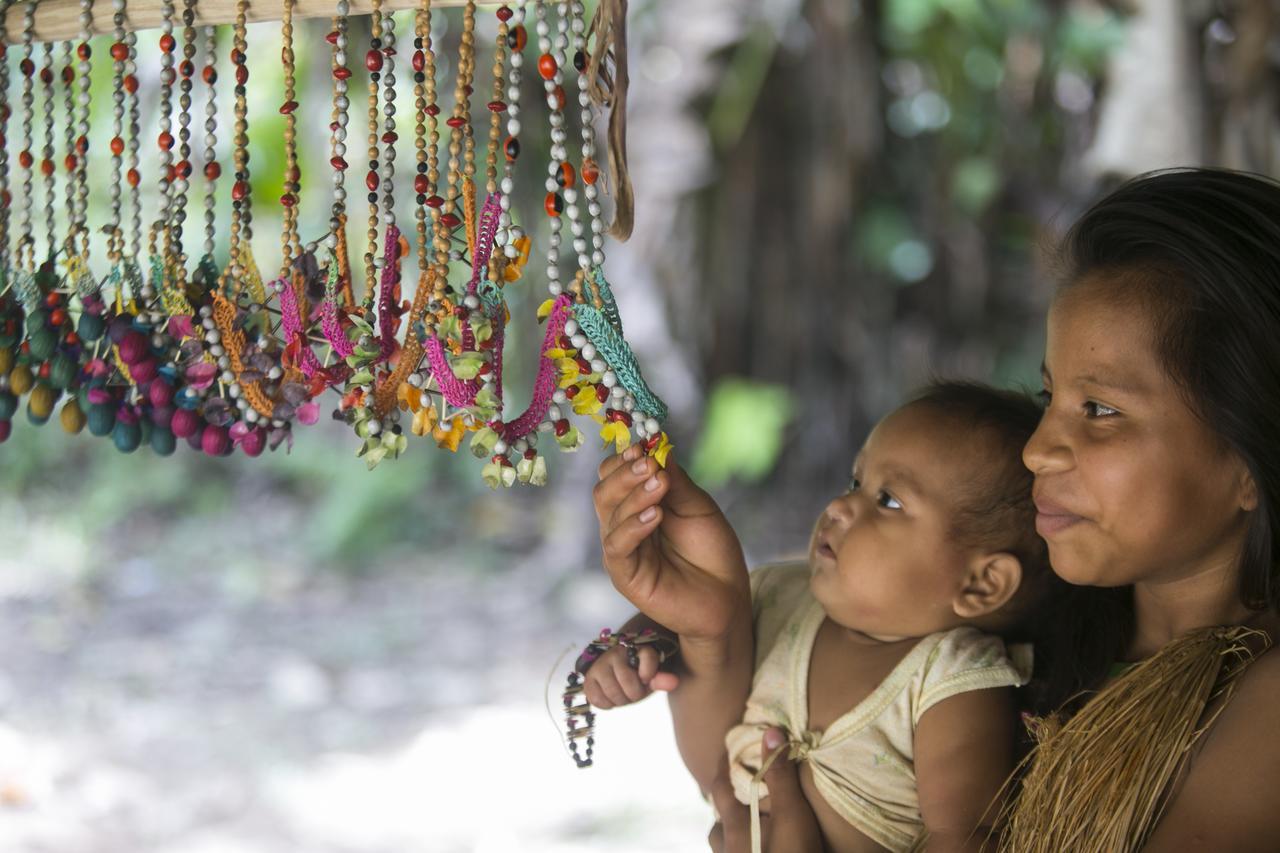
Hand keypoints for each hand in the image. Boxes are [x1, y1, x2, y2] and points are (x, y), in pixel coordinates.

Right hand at [582, 644, 679, 708]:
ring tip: (623, 694)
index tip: (646, 678)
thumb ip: (661, 679)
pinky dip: (606, 704)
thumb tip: (674, 682)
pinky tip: (611, 698)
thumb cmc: (636, 675)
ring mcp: (599, 665)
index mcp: (635, 648)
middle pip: (628, 682)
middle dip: (634, 694)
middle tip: (634, 692)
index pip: (648, 657)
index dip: (649, 675)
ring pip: (613, 692)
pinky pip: (597, 698)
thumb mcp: (651, 677)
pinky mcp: (588, 680)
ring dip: (620, 700)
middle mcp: (615, 653)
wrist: (613, 673)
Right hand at [593, 447, 748, 640]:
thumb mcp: (698, 507)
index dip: (625, 459)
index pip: (614, 475)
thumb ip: (676, 481)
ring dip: (634, 495)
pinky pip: (617, 546)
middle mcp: (622, 525)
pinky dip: (634, 526)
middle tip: (650, 464)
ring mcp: (622, 550)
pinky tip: (656, 516)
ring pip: (609, 514)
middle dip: (625, 474)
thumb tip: (658, 445)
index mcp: (636, 505)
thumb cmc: (712, 551)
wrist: (727, 597)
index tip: (644, 446)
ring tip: (661, 485)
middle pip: (604, 491)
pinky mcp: (624, 575)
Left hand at [708, 728, 822, 852]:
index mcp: (732, 826)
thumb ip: (780, 776)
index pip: (720, 788)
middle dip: (728, 808)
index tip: (727, 752)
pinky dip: (747, 848)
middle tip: (741, 795)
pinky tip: (763, 847)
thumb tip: (771, 732)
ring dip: (736, 833)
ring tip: (753, 826)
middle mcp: (727, 847)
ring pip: (726, 844)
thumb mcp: (790, 814)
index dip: (723, 767)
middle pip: (719, 822)